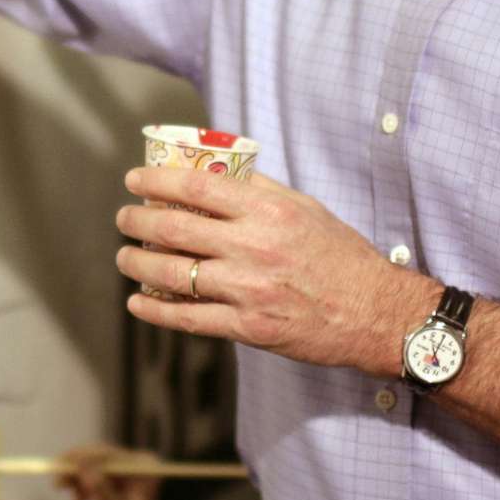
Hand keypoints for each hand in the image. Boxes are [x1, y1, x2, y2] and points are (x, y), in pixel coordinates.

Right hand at [55, 444, 161, 499]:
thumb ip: (101, 490)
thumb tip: (85, 468)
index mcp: (144, 467)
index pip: (109, 456)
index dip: (82, 459)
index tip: (60, 465)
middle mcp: (136, 463)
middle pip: (98, 457)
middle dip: (74, 469)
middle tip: (55, 480)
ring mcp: (126, 469)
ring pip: (91, 465)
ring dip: (75, 479)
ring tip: (66, 495)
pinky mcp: (115, 478)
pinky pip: (90, 474)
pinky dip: (80, 487)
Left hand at [116, 165, 416, 374]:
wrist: (375, 313)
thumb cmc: (342, 258)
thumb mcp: (306, 209)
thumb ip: (261, 190)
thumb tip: (220, 171)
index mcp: (267, 211)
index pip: (196, 187)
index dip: (155, 181)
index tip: (135, 179)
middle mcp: (253, 247)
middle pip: (174, 229)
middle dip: (137, 221)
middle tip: (124, 217)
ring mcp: (248, 290)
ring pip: (173, 274)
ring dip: (138, 263)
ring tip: (126, 256)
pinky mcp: (248, 327)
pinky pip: (189, 318)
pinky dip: (156, 309)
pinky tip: (139, 302)